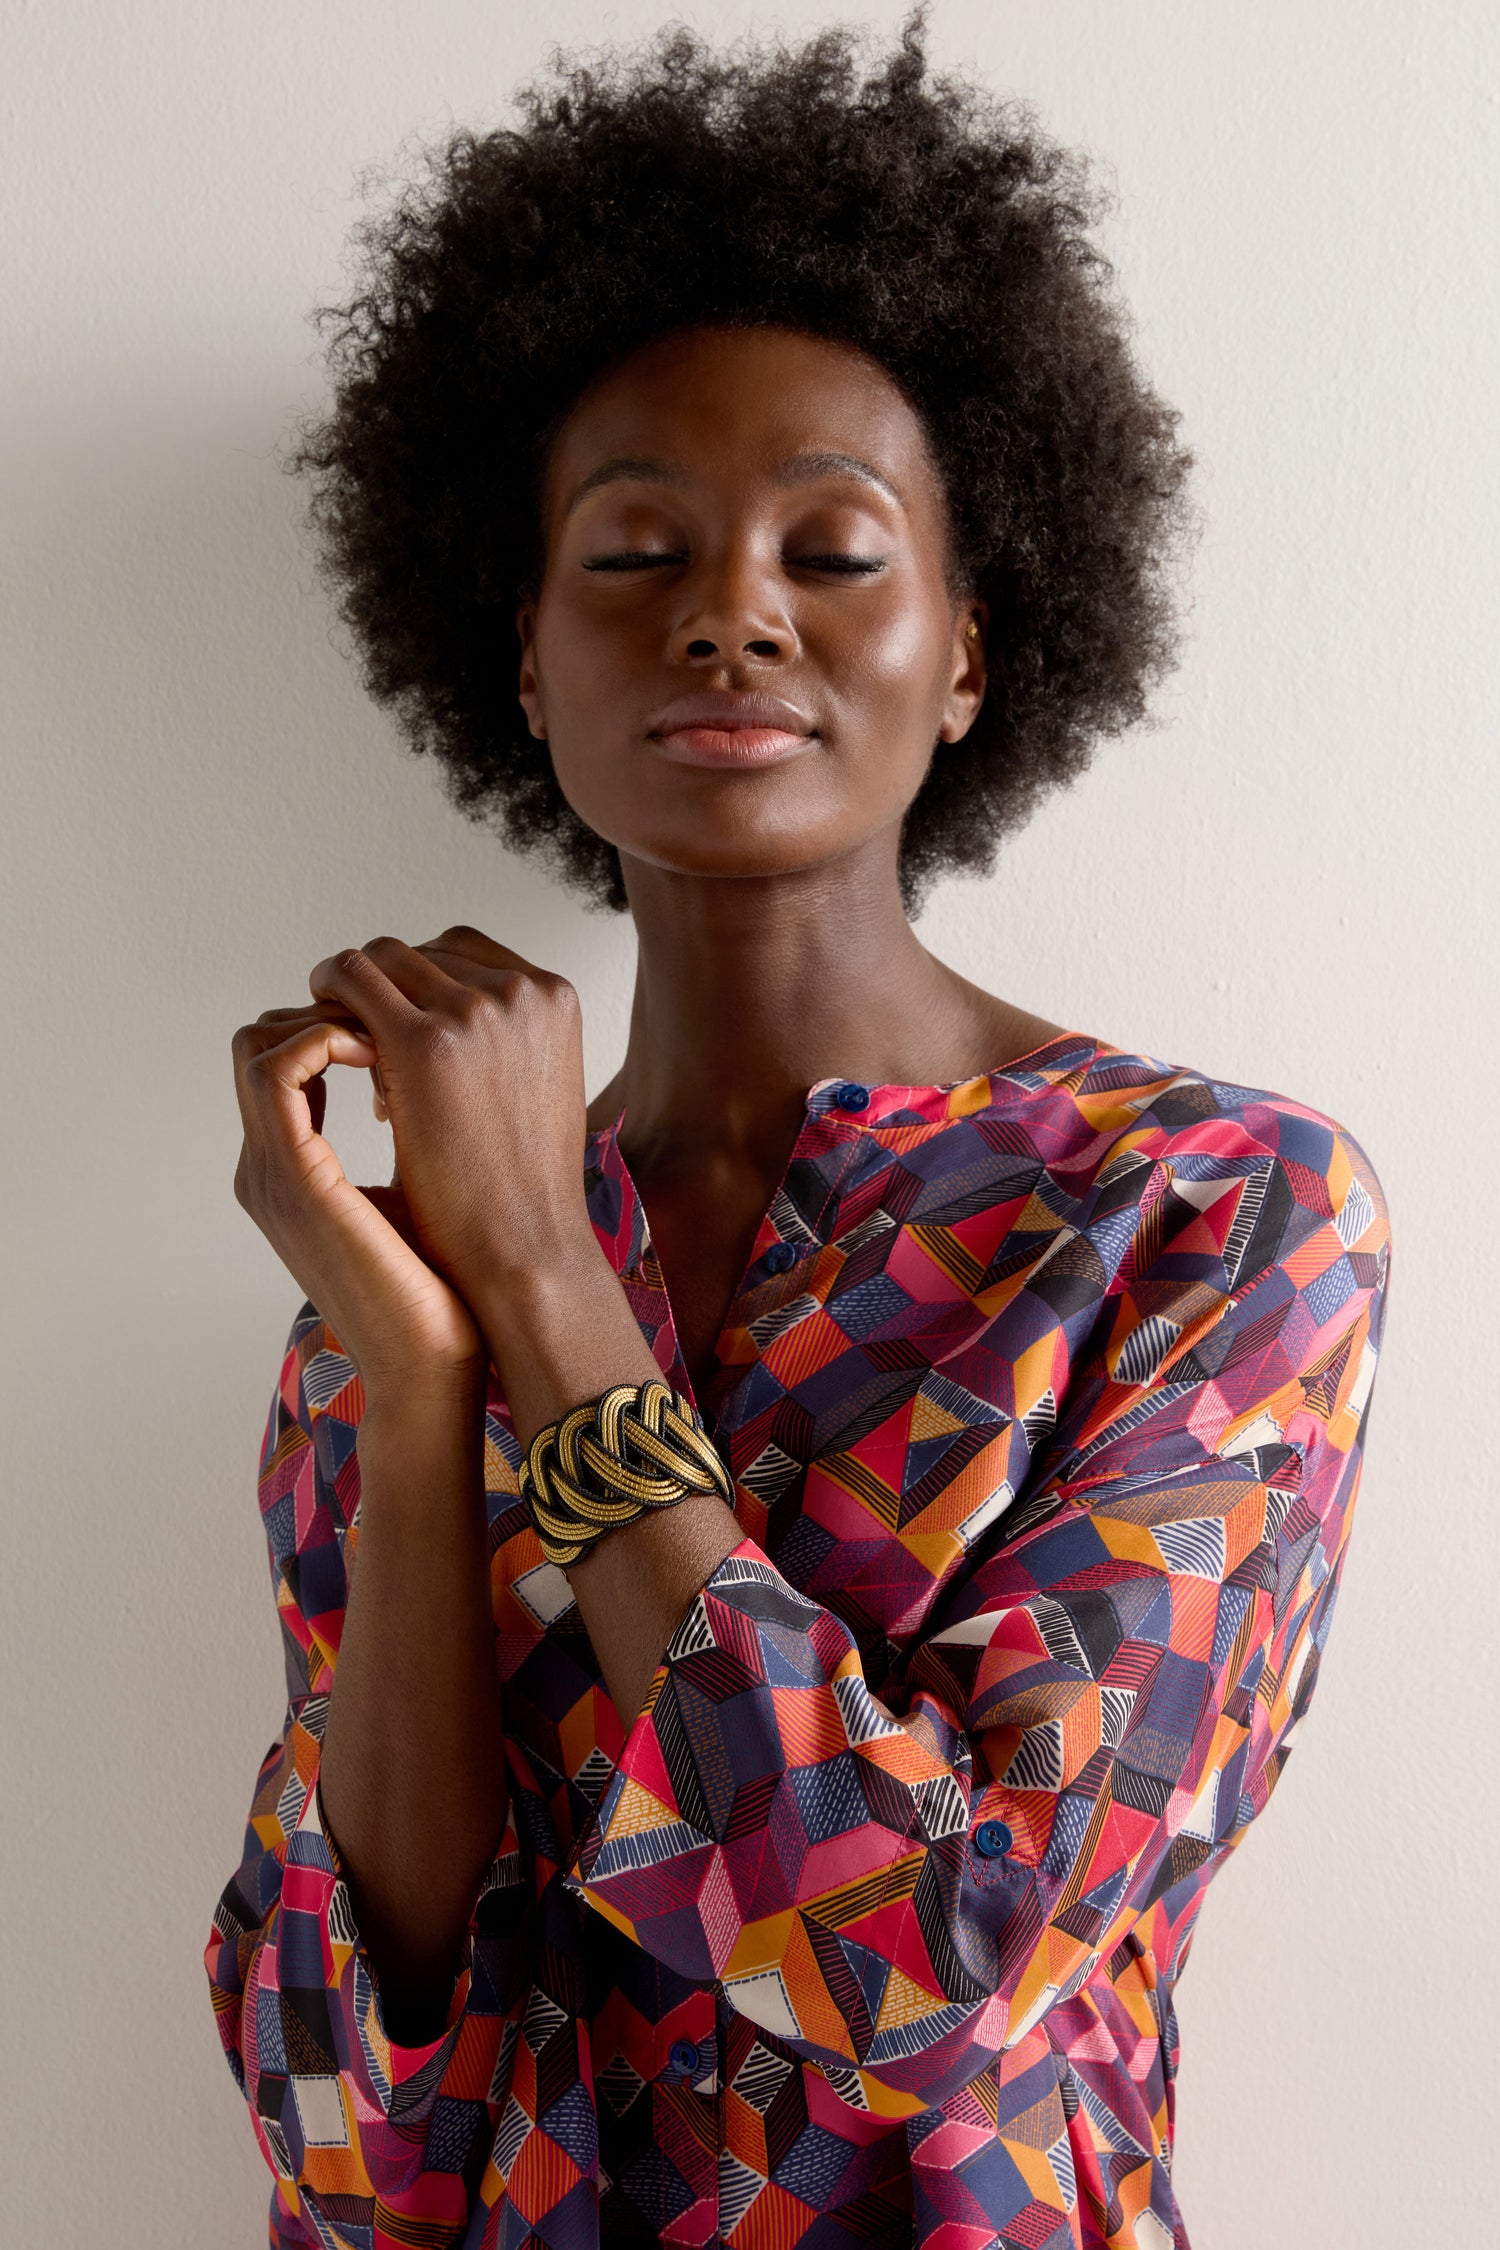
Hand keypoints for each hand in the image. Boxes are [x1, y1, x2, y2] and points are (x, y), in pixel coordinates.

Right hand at [231, 1005, 484, 1398]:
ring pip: (260, 1043)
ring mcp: (273, 1173)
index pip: (281, 1063)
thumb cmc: (440, 1295)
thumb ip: (405, 1144)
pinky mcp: (294, 1179)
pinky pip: (276, 1070)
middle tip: (398, 1020)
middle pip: (262, 1042)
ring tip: (396, 1034)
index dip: (333, 1026)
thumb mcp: (413, 1200)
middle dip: (328, 1012)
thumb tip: (445, 1093)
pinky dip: (325, 1038)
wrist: (431, 1367)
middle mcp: (268, 1169)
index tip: (402, 1027)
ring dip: (329, 1017)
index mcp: (291, 1174)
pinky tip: (387, 1050)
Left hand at [304, 927, 600, 1312]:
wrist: (524, 1249)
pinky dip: (327, 997)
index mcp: (554, 996)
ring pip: (379, 958)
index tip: (398, 1030)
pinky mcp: (421, 1041)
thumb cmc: (526, 1188)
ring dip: (352, 994)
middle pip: (421, 952)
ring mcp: (473, 1010)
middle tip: (363, 1046)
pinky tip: (316, 1037)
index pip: (465, 954)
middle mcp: (520, 990)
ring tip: (341, 1048)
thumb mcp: (537, 1089)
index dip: (421, 987)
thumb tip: (451, 1023)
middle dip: (385, 994)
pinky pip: (350, 981)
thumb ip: (506, 1044)